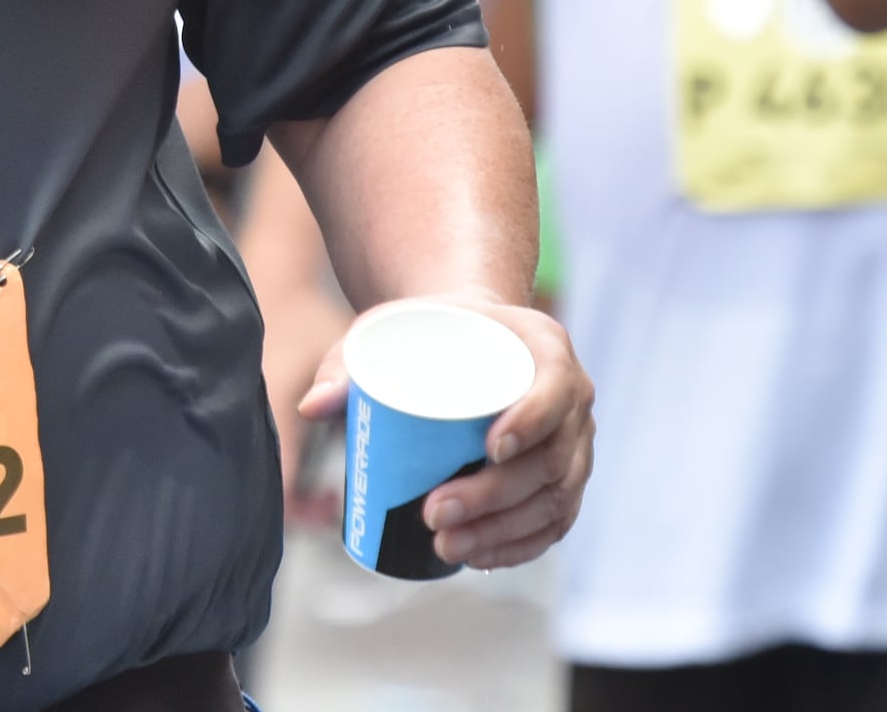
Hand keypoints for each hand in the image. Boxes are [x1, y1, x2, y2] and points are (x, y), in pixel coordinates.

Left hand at [297, 297, 593, 571]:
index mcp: (544, 347)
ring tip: (445, 546)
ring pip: (554, 499)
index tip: (488, 450)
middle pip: (549, 458)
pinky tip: (481, 559)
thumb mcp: (390, 328)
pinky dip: (521, 546)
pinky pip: (555, 521)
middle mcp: (573, 397)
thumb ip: (347, 362)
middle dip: (494, 496)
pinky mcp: (564, 479)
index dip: (530, 423)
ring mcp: (574, 443)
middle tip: (434, 513)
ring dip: (502, 531)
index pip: (553, 389)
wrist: (468, 336)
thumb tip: (311, 407)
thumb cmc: (431, 328)